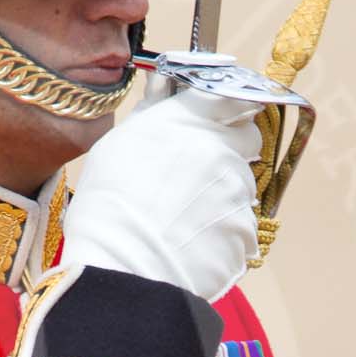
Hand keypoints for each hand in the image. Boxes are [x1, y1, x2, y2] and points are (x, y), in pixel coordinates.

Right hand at [58, 78, 261, 302]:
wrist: (123, 269)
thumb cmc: (108, 207)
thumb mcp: (117, 145)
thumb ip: (151, 112)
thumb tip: (164, 87)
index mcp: (189, 120)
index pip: (228, 93)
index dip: (226, 104)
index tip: (221, 114)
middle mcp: (221, 148)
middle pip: (247, 135)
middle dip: (232, 146)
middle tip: (199, 169)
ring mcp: (238, 190)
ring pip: (242, 181)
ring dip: (222, 192)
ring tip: (183, 216)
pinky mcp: (246, 229)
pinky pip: (241, 223)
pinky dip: (222, 230)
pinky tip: (190, 241)